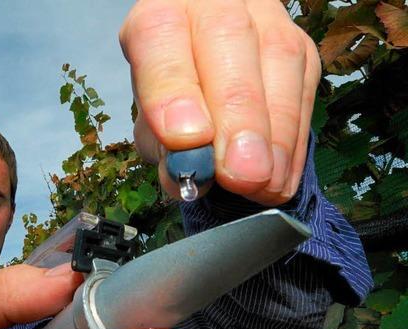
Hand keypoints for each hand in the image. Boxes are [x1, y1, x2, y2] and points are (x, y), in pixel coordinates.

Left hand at [120, 0, 321, 205]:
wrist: (205, 54)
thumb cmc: (171, 92)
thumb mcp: (150, 116)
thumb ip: (162, 144)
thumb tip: (189, 177)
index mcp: (161, 15)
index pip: (160, 37)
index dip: (173, 90)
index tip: (187, 139)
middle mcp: (213, 4)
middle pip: (228, 40)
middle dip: (238, 118)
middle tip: (240, 174)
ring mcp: (265, 18)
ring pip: (279, 60)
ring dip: (275, 136)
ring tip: (262, 185)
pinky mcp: (301, 46)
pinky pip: (305, 89)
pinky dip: (294, 142)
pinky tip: (280, 178)